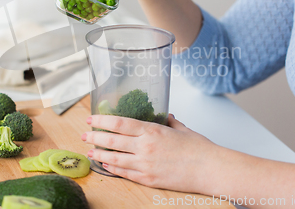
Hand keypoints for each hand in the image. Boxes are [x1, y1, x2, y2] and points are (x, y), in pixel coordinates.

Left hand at [81, 114, 219, 192]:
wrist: (210, 169)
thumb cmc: (199, 148)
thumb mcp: (181, 129)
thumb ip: (169, 121)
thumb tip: (165, 115)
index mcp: (152, 130)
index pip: (119, 123)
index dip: (102, 120)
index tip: (91, 118)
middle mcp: (145, 146)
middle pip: (112, 140)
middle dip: (95, 137)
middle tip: (85, 135)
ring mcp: (145, 164)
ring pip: (115, 158)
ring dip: (100, 154)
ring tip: (90, 151)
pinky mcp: (148, 179)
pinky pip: (125, 173)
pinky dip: (113, 168)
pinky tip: (105, 164)